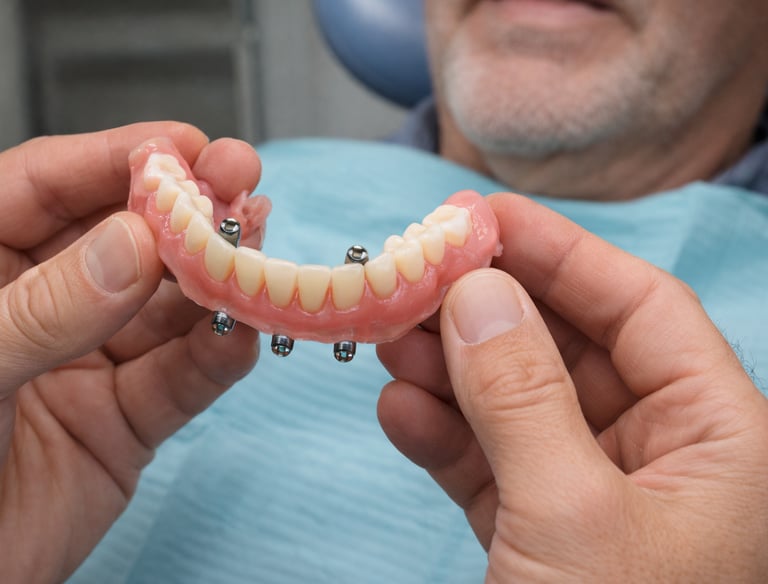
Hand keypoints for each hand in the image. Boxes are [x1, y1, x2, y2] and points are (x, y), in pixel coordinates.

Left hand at [0, 123, 261, 582]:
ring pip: (165, 308)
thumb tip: (136, 241)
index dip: (120, 157)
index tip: (189, 147)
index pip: (47, 187)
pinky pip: (182, 381)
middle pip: (124, 239)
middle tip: (245, 184)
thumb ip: (45, 307)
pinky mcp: (125, 422)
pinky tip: (247, 332)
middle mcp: (41, 304)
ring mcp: (88, 362)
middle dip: (186, 210)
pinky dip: (219, 357)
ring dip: (218, 280)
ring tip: (260, 252)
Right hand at [378, 193, 767, 581]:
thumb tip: (476, 292)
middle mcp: (661, 458)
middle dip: (486, 311)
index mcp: (718, 441)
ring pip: (516, 403)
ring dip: (448, 370)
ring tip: (390, 336)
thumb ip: (523, 397)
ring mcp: (593, 495)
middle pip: (567, 348)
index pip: (643, 309)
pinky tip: (400, 408)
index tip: (483, 216)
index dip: (561, 251)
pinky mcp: (539, 532)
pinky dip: (442, 435)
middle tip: (417, 273)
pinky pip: (488, 462)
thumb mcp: (573, 513)